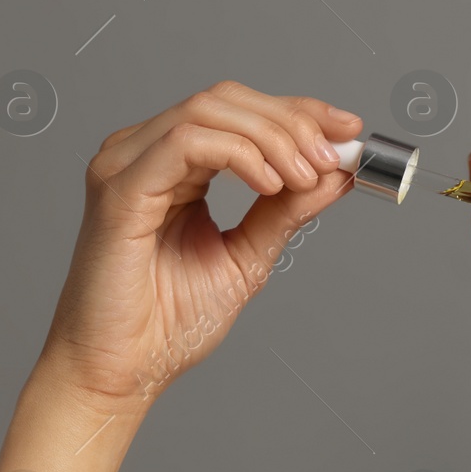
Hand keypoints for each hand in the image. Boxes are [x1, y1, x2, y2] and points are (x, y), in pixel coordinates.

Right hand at [37, 80, 362, 408]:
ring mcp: (125, 166)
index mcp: (172, 166)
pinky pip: (186, 143)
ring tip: (306, 177)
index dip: (299, 111)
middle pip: (226, 100)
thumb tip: (337, 172)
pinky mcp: (119, 189)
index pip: (239, 112)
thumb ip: (287, 209)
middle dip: (292, 121)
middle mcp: (143, 154)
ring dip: (273, 137)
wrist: (123, 371)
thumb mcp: (248, 254)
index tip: (350, 129)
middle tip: (332, 157)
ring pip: (208, 110)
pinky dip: (240, 154)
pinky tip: (271, 184)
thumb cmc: (168, 322)